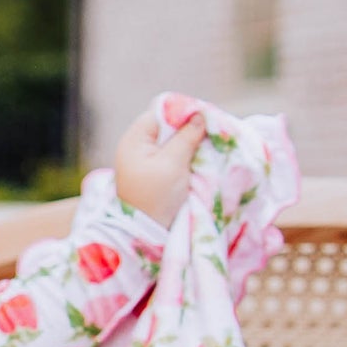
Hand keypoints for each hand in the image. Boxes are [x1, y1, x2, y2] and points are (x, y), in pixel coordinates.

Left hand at [114, 107, 206, 227]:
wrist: (145, 234)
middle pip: (168, 125)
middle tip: (211, 132)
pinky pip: (173, 156)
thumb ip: (187, 136)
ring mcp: (145, 160)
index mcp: (135, 139)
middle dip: (190, 127)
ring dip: (190, 143)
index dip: (184, 112)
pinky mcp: (155, 173)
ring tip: (208, 145)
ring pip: (173, 141)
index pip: (162, 112)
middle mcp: (138, 146)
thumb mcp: (173, 163)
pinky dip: (186, 156)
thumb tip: (200, 114)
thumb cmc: (155, 198)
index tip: (207, 118)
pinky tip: (200, 158)